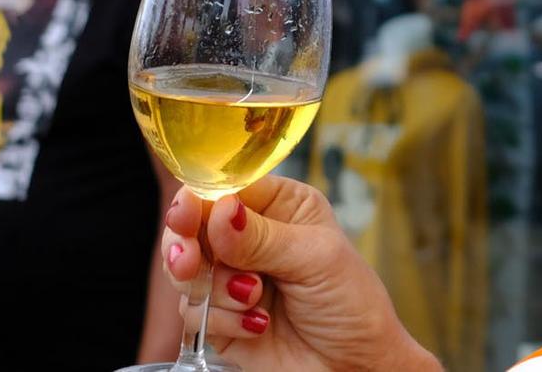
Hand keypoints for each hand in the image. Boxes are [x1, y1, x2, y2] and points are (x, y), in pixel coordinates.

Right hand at [162, 177, 438, 371]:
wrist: (354, 366)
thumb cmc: (352, 304)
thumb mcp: (316, 259)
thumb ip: (264, 237)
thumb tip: (220, 211)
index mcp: (281, 206)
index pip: (229, 188)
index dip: (202, 198)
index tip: (187, 211)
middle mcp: (252, 237)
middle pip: (194, 226)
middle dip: (187, 243)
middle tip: (190, 260)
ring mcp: (233, 278)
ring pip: (186, 270)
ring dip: (214, 287)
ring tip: (252, 296)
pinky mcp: (220, 318)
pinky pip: (192, 312)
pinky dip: (222, 319)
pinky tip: (258, 324)